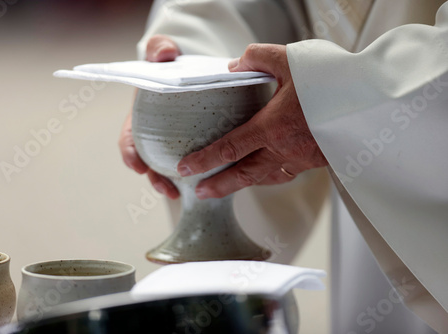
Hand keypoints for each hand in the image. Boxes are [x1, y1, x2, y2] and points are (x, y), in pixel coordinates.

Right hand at [118, 35, 180, 198]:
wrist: (191, 70)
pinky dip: (196, 173)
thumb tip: (165, 54)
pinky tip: (209, 181)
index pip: (129, 138)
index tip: (137, 166)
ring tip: (181, 195)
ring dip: (172, 183)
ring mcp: (172, 142)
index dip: (130, 153)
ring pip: (168, 168)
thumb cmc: (172, 64)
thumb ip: (158, 49)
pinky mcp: (193, 144)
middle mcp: (154, 134)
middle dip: (154, 178)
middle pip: (148, 161)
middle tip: (166, 189)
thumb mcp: (163, 52)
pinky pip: (193, 162)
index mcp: (141, 117)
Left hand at [177, 44, 327, 198]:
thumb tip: (237, 65)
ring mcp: (301, 159)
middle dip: (218, 185)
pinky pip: (285, 174)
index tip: (186, 169)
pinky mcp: (317, 160)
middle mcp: (284, 149)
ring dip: (242, 184)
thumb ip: (258, 59)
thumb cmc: (334, 80)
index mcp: (272, 128)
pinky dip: (268, 177)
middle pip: (242, 174)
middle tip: (199, 193)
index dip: (205, 160)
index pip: (229, 148)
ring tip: (227, 187)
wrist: (375, 100)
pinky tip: (264, 174)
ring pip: (264, 178)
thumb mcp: (290, 59)